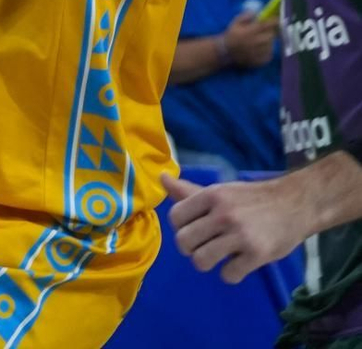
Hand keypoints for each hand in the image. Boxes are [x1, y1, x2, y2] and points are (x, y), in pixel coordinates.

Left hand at [163, 172, 306, 282]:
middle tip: (204, 246)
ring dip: (207, 263)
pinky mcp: (257, 254)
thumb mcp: (221, 190)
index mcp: (211, 195)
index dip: (181, 228)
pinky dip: (231, 273)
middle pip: (184, 242)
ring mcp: (240, 235)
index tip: (194, 229)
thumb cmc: (251, 198)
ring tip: (219, 256)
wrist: (294, 204)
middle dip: (190, 249)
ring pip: (202, 261)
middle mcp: (223, 213)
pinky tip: (239, 263)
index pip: (175, 217)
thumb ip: (190, 191)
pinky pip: (228, 275)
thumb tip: (162, 179)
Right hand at [222, 11, 278, 68]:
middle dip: (271, 32)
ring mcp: (257, 53)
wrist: (226, 51)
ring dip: (269, 41)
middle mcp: (254, 43)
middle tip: (269, 30)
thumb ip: (245, 16)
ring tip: (264, 39)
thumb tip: (256, 12)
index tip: (277, 19)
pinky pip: (269, 55)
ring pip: (270, 46)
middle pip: (270, 36)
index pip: (264, 26)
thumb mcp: (235, 22)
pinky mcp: (259, 61)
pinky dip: (268, 50)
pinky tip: (263, 48)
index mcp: (249, 32)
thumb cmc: (232, 35)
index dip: (272, 22)